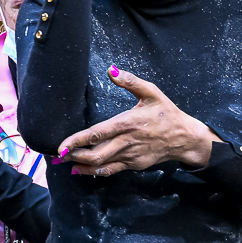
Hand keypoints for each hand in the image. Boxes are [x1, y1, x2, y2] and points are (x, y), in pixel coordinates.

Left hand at [55, 67, 213, 176]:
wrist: (185, 138)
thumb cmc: (167, 113)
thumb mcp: (152, 92)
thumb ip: (130, 81)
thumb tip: (111, 69)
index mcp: (128, 123)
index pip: (97, 134)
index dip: (77, 141)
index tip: (61, 146)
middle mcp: (127, 142)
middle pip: (95, 154)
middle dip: (74, 156)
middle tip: (56, 155)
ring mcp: (130, 156)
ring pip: (101, 166)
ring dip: (81, 165)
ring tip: (64, 163)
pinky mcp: (133, 165)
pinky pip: (110, 171)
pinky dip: (94, 172)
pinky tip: (81, 170)